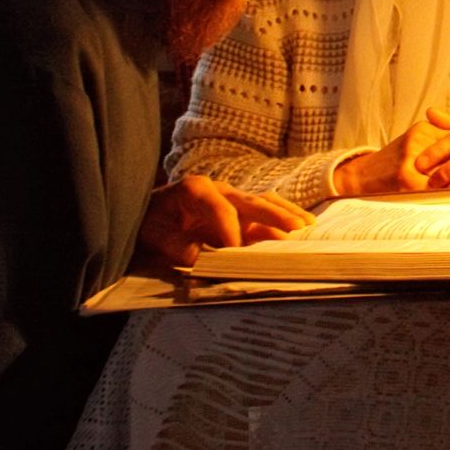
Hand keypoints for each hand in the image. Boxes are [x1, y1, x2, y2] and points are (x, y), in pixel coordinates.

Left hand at [139, 175, 313, 265]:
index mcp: (196, 189)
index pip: (222, 209)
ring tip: (305, 225)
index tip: (236, 251)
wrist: (144, 217)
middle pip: (251, 201)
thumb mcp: (155, 236)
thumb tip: (205, 260)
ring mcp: (231, 200)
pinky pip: (263, 214)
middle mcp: (219, 190)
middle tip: (295, 228)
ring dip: (284, 214)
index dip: (231, 230)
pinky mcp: (238, 213)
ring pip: (263, 203)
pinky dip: (281, 219)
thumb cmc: (148, 223)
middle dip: (274, 215)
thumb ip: (178, 247)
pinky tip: (300, 225)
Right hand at [331, 116, 449, 196]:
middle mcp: (417, 142)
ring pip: (448, 173)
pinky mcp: (407, 179)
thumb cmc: (392, 161)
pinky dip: (448, 195)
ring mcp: (412, 161)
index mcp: (422, 131)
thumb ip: (440, 141)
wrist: (362, 177)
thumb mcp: (414, 143)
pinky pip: (436, 189)